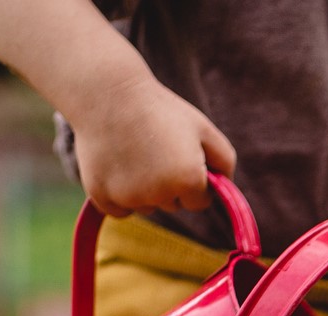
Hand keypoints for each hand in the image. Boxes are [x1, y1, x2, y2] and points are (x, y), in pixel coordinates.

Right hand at [70, 72, 235, 216]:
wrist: (107, 93)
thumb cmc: (160, 110)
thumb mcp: (203, 128)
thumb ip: (224, 161)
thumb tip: (226, 188)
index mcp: (188, 180)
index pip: (200, 202)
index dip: (193, 181)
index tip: (181, 159)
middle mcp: (159, 194)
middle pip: (172, 205)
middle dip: (169, 185)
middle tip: (154, 150)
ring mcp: (128, 196)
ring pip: (146, 207)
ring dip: (144, 190)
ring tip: (134, 153)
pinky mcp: (101, 196)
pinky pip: (120, 210)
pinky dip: (119, 196)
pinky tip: (117, 167)